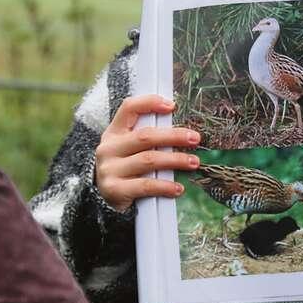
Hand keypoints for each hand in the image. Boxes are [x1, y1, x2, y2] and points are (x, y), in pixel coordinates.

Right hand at [95, 94, 200, 210]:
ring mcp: (109, 169)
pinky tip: (178, 188)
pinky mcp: (114, 190)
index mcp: (114, 133)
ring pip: (148, 160)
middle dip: (174, 136)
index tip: (172, 106)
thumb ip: (148, 139)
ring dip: (175, 160)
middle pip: (145, 136)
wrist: (107, 199)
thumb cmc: (127, 170)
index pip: (129, 108)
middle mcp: (109, 148)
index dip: (150, 103)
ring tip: (194, 162)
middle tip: (195, 139)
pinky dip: (165, 186)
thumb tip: (183, 132)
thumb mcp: (131, 150)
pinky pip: (145, 185)